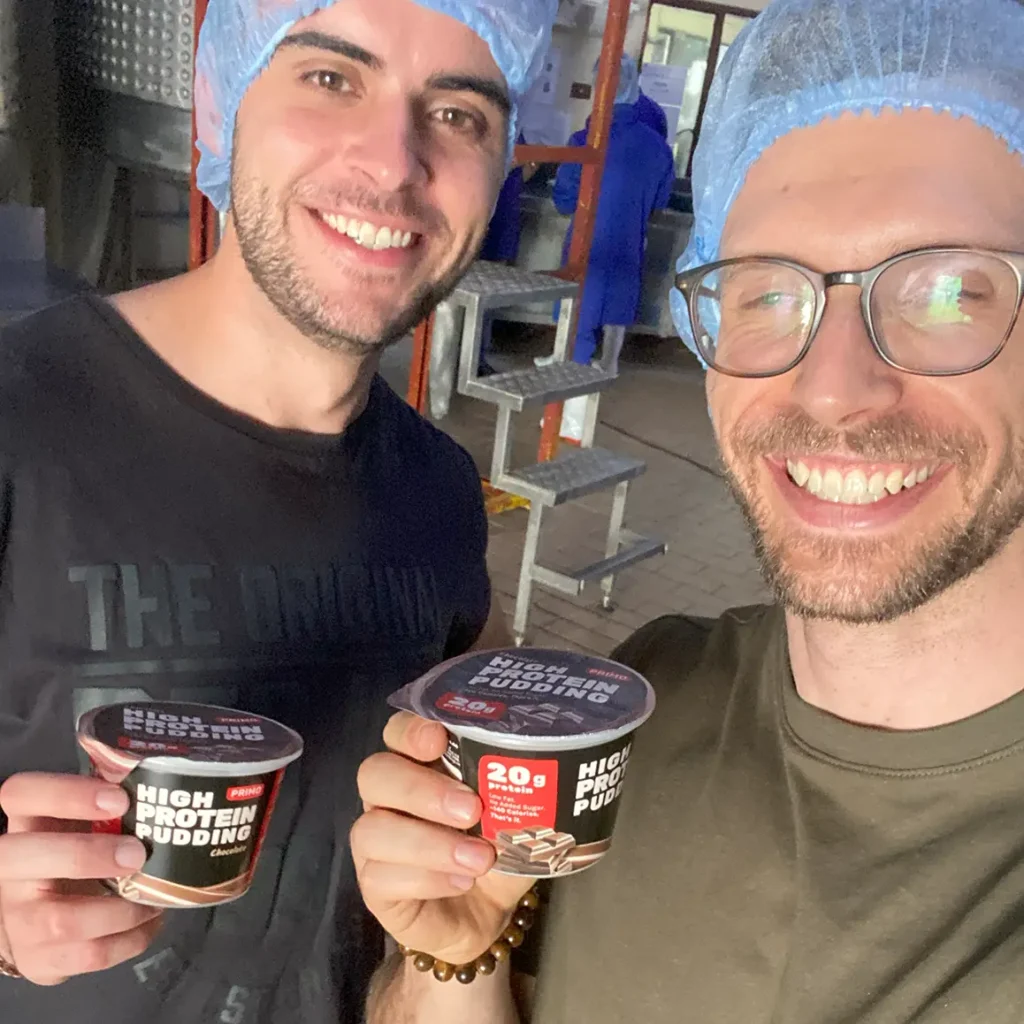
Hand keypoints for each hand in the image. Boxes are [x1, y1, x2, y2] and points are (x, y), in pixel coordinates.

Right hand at [0, 773, 162, 984]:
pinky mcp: (40, 959)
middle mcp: (9, 870)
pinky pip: (90, 955)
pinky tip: (150, 921)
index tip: (119, 798)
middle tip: (138, 853)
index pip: (22, 794)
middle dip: (87, 854)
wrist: (36, 916)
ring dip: (122, 909)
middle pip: (26, 857)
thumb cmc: (71, 853)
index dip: (68, 793)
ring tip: (155, 897)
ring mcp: (19, 918)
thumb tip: (165, 781)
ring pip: (62, 919)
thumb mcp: (79, 822)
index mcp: (25, 823)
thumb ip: (108, 801)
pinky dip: (131, 939)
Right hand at [352, 713, 531, 965]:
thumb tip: (553, 765)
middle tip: (471, 809)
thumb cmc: (498, 848)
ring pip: (371, 829)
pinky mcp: (373, 885)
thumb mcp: (517, 814)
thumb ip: (521, 788)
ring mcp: (373, 840)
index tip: (439, 739)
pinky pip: (380, 876)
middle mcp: (388, 795)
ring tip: (480, 859)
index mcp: (419, 763)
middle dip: (422, 789)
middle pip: (375, 773)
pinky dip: (427, 879)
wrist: (487, 913)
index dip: (411, 730)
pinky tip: (462, 882)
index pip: (398, 730)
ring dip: (429, 844)